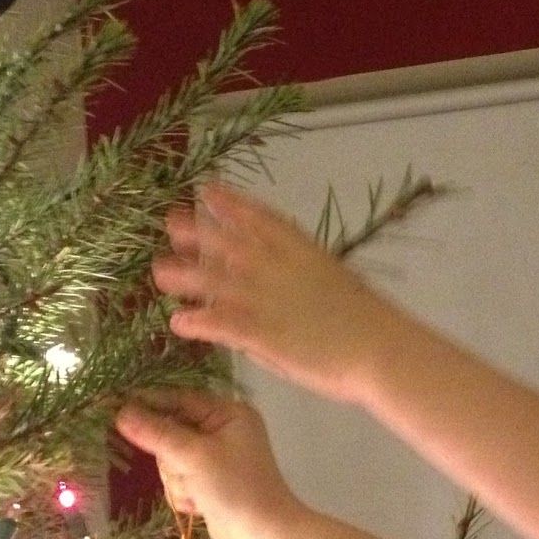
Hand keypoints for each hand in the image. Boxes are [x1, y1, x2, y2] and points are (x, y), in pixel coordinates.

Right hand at [112, 389, 303, 538]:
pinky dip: (183, 493)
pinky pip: (178, 480)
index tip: (115, 409)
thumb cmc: (235, 489)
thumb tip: (121, 412)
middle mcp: (222, 431)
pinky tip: (198, 506)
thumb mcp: (194, 456)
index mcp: (228, 413)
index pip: (179, 399)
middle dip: (171, 458)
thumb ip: (156, 432)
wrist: (262, 537)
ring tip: (197, 493)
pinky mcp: (208, 483)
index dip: (148, 405)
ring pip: (170, 460)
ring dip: (177, 480)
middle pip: (170, 432)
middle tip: (185, 472)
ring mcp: (214, 459)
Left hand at [152, 183, 417, 405]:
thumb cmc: (366, 318)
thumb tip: (280, 272)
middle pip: (222, 240)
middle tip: (171, 226)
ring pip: (208, 280)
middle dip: (194, 231)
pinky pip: (214, 322)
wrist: (378, 347)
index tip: (207, 190)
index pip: (256, 216)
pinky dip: (193, 321)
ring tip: (161, 275)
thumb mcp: (332, 279)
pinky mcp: (255, 331)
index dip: (229, 201)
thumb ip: (300, 272)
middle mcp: (272, 265)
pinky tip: (178, 323)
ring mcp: (260, 297)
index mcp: (297, 247)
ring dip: (180, 275)